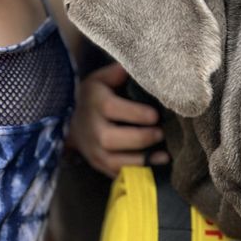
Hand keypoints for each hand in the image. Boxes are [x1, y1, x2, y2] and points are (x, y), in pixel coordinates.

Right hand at [68, 62, 168, 177]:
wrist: (75, 122)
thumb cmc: (96, 97)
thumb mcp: (101, 79)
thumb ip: (117, 73)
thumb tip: (134, 67)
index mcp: (95, 103)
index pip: (112, 108)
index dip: (135, 113)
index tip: (155, 115)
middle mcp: (92, 129)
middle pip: (111, 138)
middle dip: (140, 138)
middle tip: (161, 133)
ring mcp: (94, 151)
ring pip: (115, 161)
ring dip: (142, 160)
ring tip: (164, 154)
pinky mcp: (99, 165)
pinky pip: (118, 173)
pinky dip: (138, 172)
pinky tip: (156, 165)